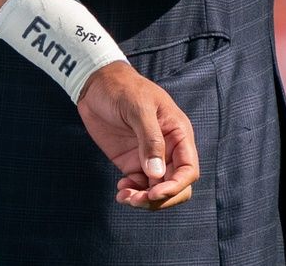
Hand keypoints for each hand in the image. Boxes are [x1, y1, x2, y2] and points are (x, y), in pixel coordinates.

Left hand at [75, 62, 200, 209]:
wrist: (96, 84)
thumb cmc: (123, 88)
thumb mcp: (138, 108)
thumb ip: (150, 140)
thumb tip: (157, 174)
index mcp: (178, 133)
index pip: (188, 170)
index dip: (176, 187)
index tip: (154, 193)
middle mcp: (169, 149)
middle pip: (176, 186)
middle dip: (160, 198)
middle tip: (137, 199)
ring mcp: (150, 158)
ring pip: (158, 190)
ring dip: (144, 200)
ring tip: (124, 195)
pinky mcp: (133, 162)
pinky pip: (140, 186)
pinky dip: (133, 194)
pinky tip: (121, 189)